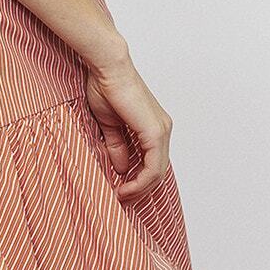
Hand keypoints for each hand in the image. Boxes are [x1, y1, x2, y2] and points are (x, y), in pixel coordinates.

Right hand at [82, 47, 172, 200]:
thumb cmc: (106, 88)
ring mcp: (162, 131)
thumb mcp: (110, 125)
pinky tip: (125, 187)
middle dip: (139, 190)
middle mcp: (163, 130)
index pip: (152, 163)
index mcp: (153, 127)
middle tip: (121, 199)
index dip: (137, 182)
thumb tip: (121, 168)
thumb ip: (117, 146)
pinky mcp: (155, 132)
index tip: (119, 191)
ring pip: (157, 173)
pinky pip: (153, 167)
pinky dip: (140, 182)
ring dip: (139, 189)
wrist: (108, 69)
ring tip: (121, 196)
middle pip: (157, 172)